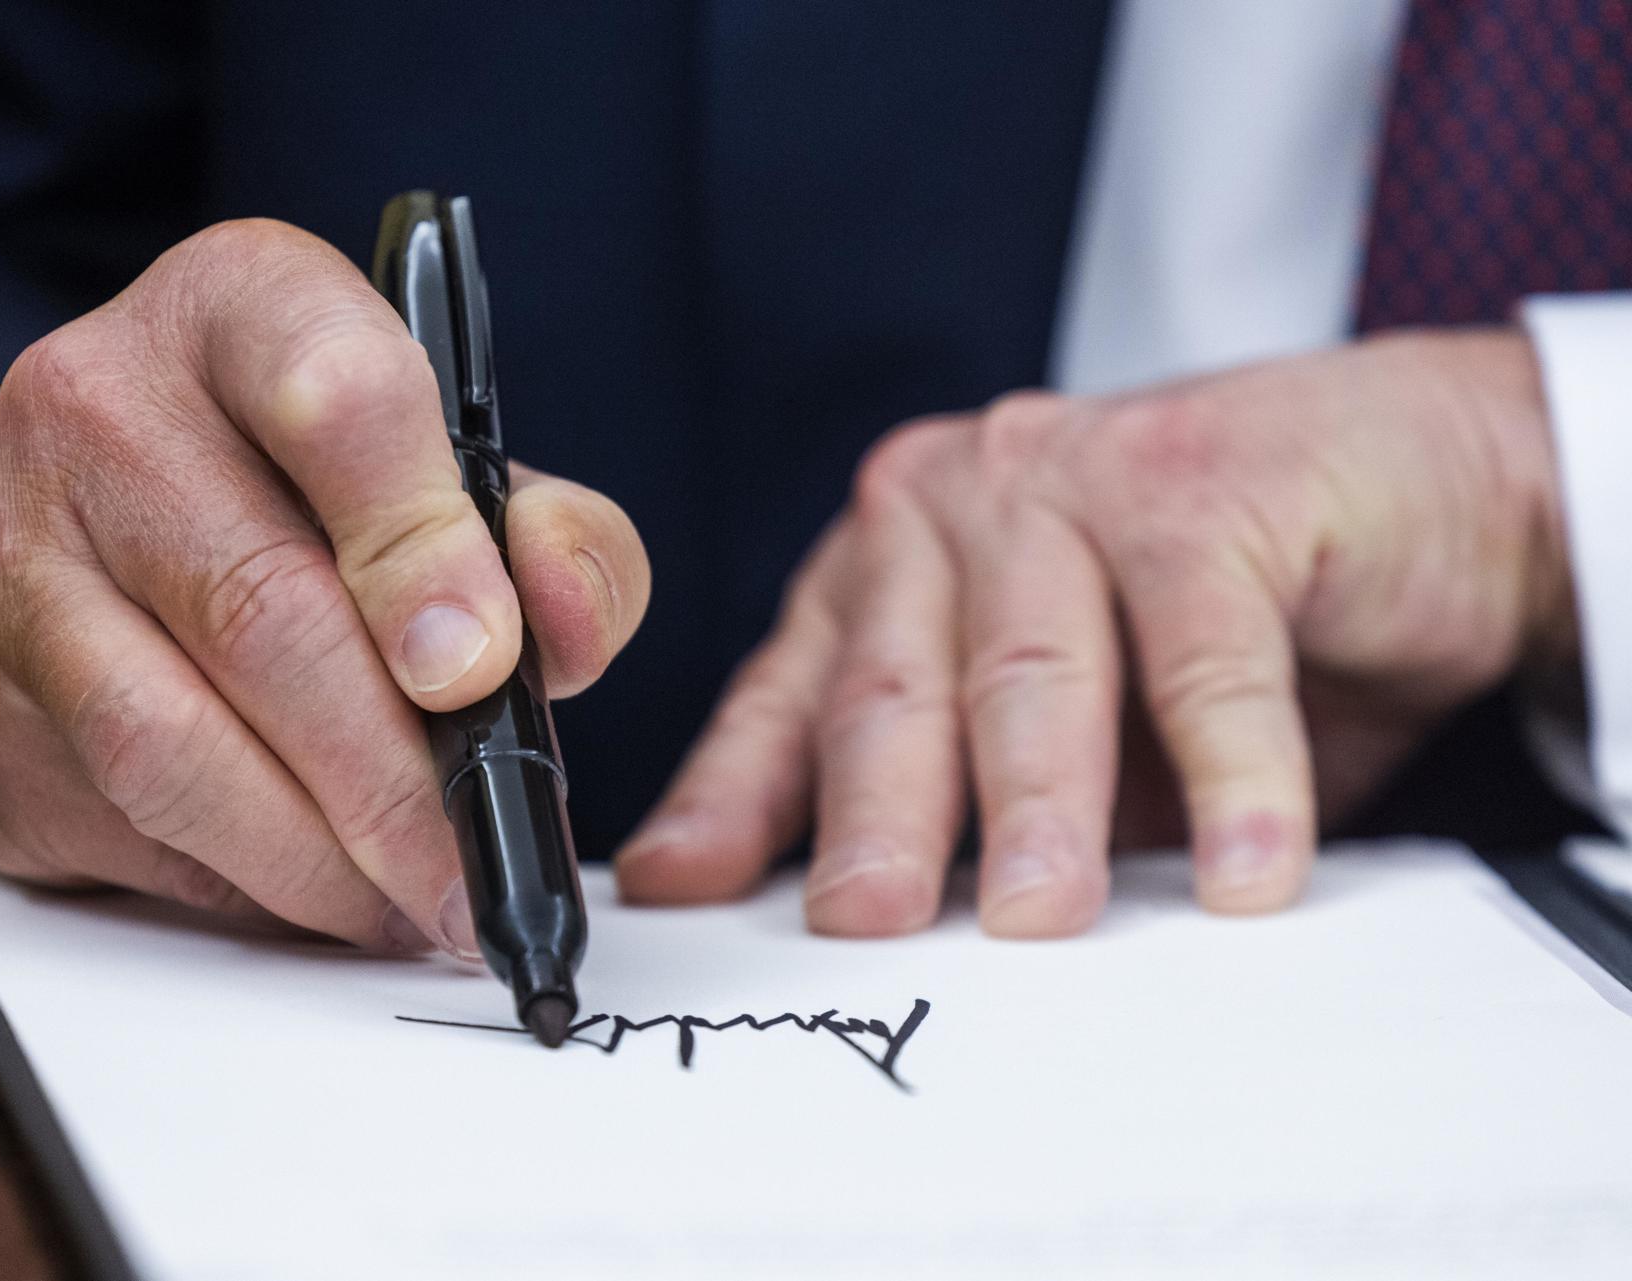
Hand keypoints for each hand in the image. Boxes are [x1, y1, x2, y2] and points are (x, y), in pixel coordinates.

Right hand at [0, 220, 648, 953]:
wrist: (120, 524)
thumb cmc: (327, 498)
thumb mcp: (462, 477)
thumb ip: (553, 542)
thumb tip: (565, 629)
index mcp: (243, 309)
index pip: (337, 397)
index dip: (421, 547)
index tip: (481, 671)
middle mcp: (99, 405)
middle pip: (257, 606)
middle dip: (390, 774)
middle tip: (474, 868)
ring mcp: (11, 551)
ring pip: (170, 742)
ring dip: (316, 858)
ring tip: (413, 902)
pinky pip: (117, 819)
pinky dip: (241, 882)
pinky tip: (322, 893)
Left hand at [616, 330, 1574, 936]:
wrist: (1412, 481)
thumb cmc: (1212, 616)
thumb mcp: (1068, 726)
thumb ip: (970, 797)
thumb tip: (866, 927)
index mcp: (891, 563)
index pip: (793, 698)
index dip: (732, 798)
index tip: (679, 890)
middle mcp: (957, 504)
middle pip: (897, 690)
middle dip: (876, 822)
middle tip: (862, 929)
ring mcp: (1073, 479)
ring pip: (1033, 671)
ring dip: (1041, 808)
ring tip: (1041, 923)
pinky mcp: (1205, 483)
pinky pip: (1207, 656)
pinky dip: (1233, 772)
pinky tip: (1245, 873)